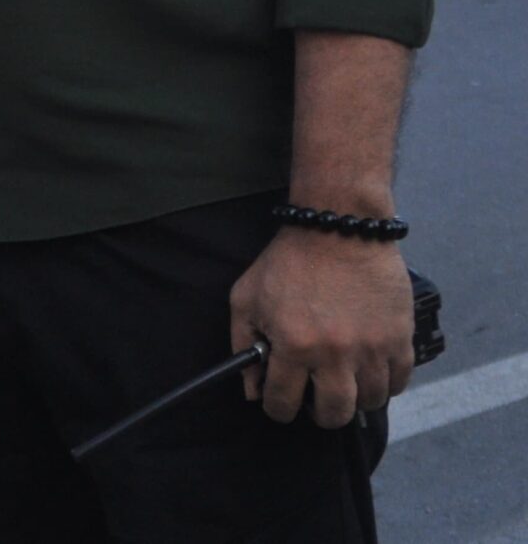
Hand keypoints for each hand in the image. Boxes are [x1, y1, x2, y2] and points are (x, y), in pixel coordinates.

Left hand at [229, 229, 414, 429]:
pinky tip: (369, 372)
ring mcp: (372, 348)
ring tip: (343, 383)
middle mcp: (335, 354)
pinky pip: (400, 382)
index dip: (278, 408)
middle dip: (320, 414)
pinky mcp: (400, 338)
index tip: (280, 403)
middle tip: (315, 401)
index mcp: (294, 345)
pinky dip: (385, 384)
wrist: (337, 229)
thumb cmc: (288, 262)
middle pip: (334, 413)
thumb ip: (242, 344)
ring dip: (355, 399)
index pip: (284, 402)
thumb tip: (253, 390)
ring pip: (370, 401)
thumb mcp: (246, 298)